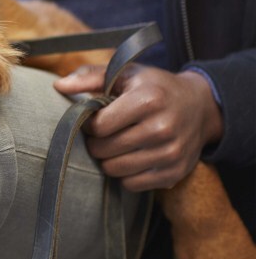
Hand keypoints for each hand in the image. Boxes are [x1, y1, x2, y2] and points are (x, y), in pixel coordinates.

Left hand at [54, 65, 223, 191]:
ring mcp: (171, 153)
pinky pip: (132, 184)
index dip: (89, 124)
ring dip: (108, 159)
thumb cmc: (154, 87)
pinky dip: (124, 174)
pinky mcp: (175, 173)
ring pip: (115, 170)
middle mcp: (162, 128)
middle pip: (105, 150)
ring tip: (115, 144)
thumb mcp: (125, 74)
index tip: (94, 119)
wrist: (201, 107)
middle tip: (103, 133)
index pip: (99, 126)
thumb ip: (90, 77)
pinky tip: (130, 157)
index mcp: (148, 100)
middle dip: (96, 142)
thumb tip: (59, 86)